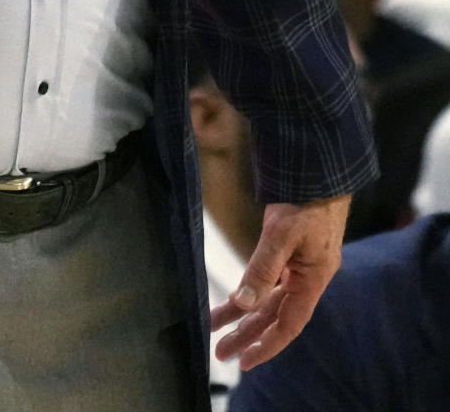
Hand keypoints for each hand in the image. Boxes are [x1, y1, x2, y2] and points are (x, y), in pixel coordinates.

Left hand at [209, 194, 350, 371]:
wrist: (319, 173)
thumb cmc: (306, 202)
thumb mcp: (282, 233)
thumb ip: (262, 267)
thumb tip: (242, 302)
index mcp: (312, 280)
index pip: (289, 325)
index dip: (268, 346)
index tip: (245, 361)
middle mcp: (307, 279)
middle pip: (275, 315)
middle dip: (247, 334)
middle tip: (221, 352)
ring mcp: (300, 266)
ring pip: (269, 299)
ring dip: (244, 313)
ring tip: (215, 325)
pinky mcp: (291, 254)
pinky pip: (270, 282)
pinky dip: (252, 291)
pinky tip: (235, 299)